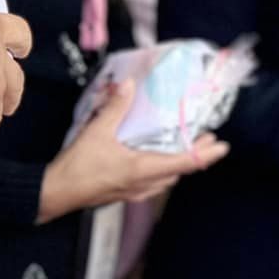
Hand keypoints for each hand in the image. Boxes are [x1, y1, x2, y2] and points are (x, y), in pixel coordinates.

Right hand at [37, 80, 228, 224]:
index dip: (206, 154)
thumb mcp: (98, 131)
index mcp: (144, 169)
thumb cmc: (78, 166)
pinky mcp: (124, 194)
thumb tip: (129, 84)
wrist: (54, 194)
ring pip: (166, 180)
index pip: (185, 163)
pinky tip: (155, 162)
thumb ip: (116, 107)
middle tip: (207, 140)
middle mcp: (144, 184)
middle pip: (179, 172)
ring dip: (179, 164)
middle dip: (195, 156)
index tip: (223, 146)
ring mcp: (134, 192)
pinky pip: (152, 184)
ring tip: (185, 148)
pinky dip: (162, 171)